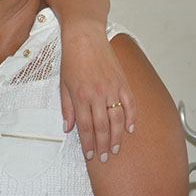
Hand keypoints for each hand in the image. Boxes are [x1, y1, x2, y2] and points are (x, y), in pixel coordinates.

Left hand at [59, 21, 135, 161]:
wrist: (84, 37)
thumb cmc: (73, 59)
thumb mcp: (63, 85)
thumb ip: (67, 108)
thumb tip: (68, 128)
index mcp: (81, 96)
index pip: (85, 127)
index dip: (88, 143)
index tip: (90, 154)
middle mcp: (97, 94)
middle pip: (102, 127)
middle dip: (103, 145)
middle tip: (104, 157)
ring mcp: (112, 89)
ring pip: (117, 119)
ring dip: (117, 137)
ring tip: (116, 149)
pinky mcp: (122, 82)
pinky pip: (130, 104)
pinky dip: (131, 118)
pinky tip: (130, 129)